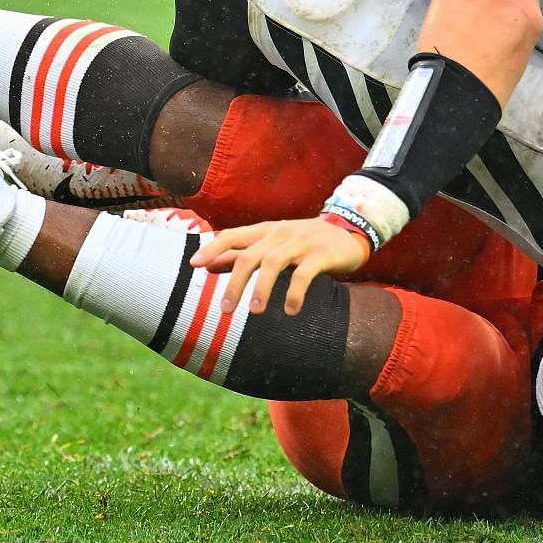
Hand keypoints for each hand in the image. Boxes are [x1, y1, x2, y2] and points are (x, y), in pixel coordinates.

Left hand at [191, 216, 370, 313]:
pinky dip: (295, 292)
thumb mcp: (272, 243)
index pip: (232, 235)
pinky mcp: (321, 254)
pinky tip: (291, 310)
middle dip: (234, 283)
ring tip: (255, 312)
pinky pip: (304, 274)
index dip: (212, 248)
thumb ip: (242, 253)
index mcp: (265, 231)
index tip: (194, 265)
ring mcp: (301, 243)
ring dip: (262, 289)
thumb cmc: (303, 241)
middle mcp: (279, 234)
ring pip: (273, 263)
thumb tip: (208, 265)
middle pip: (249, 256)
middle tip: (225, 311)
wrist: (348, 230)